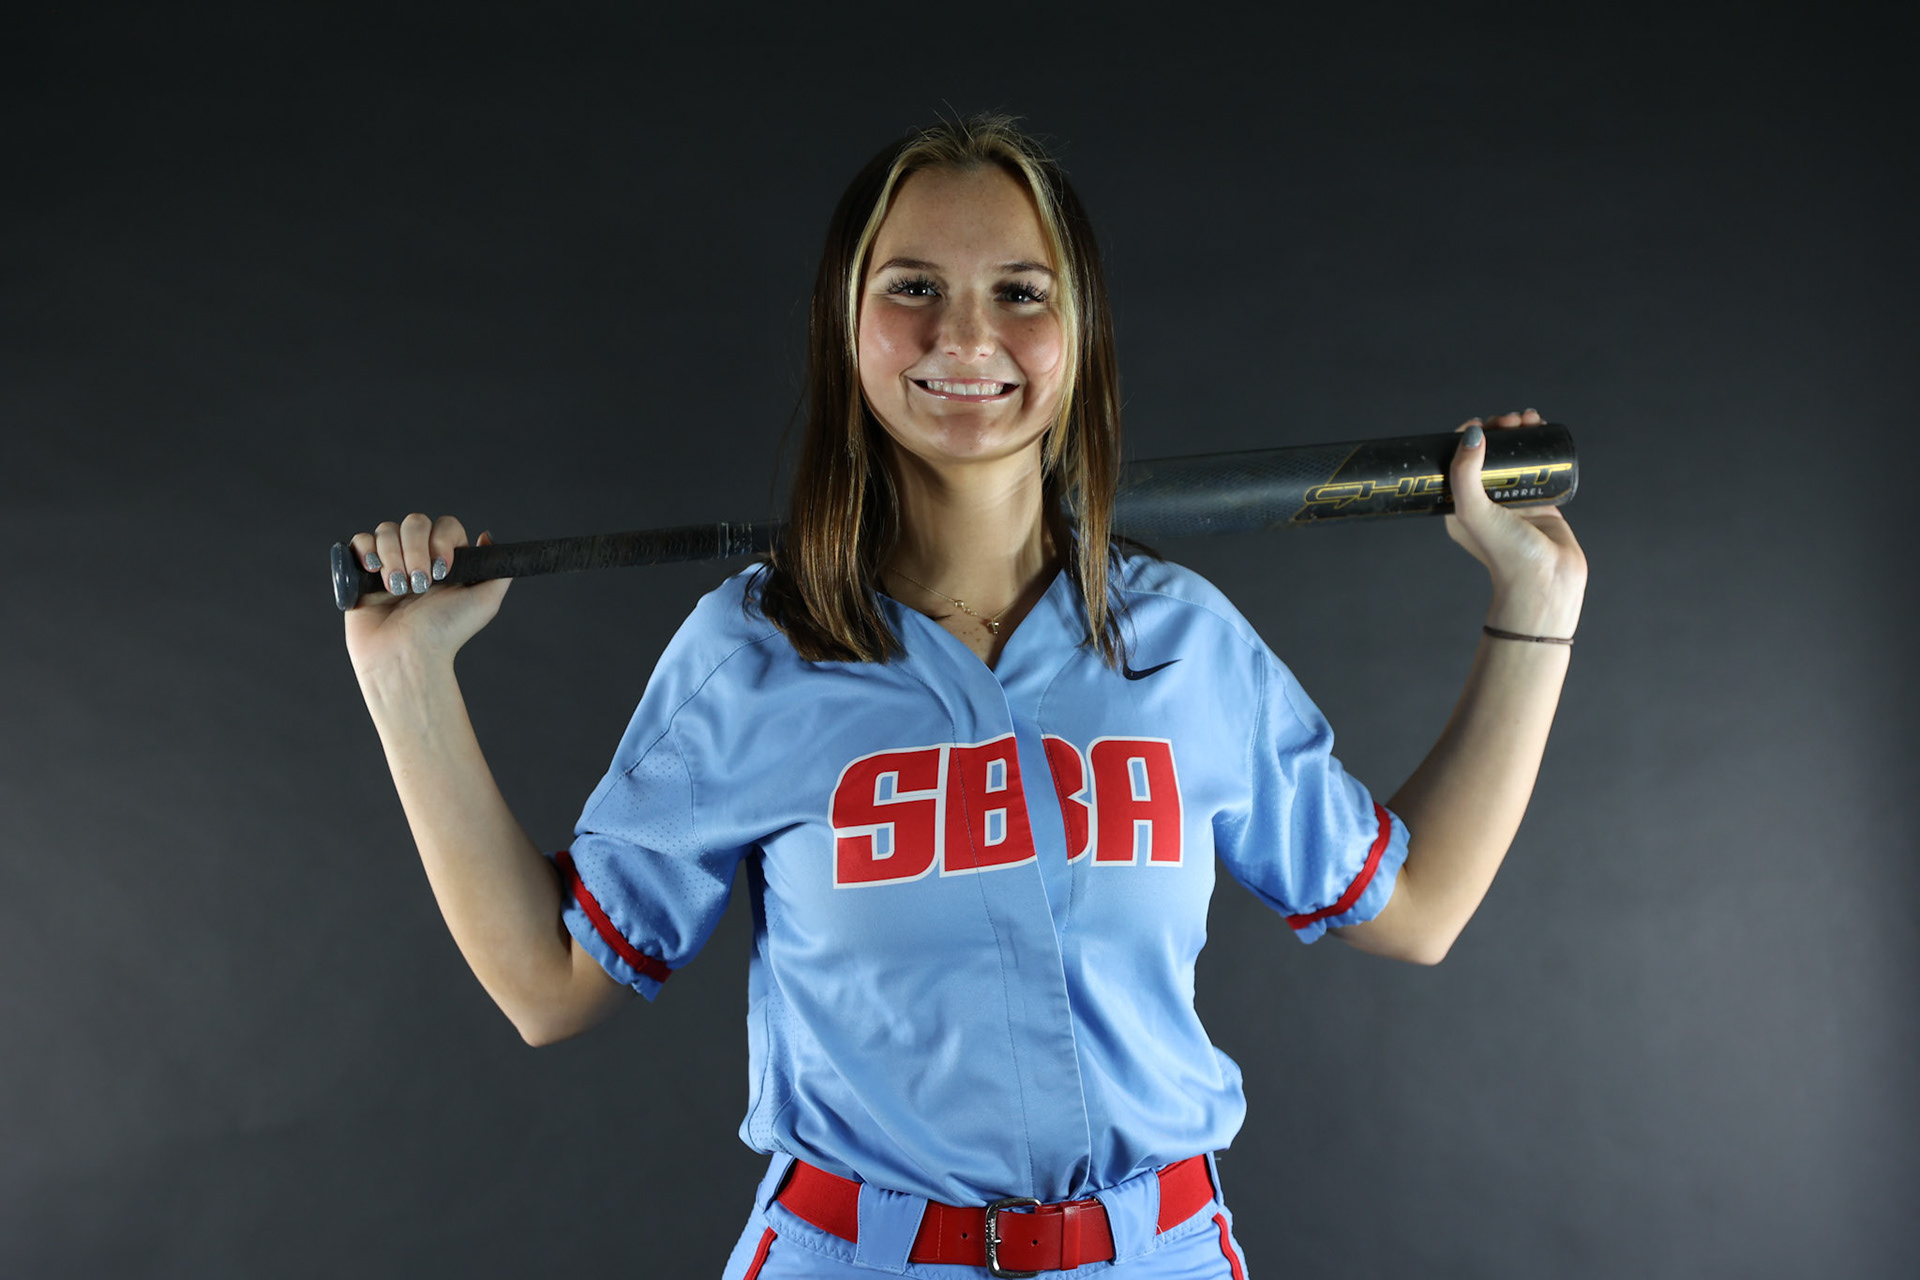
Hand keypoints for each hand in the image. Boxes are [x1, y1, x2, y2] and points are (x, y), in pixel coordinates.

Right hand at [342, 513, 511, 678]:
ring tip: (398, 590)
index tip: (443, 569)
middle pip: (415, 522)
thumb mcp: (485, 601)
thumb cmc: (446, 633)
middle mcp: (419, 558)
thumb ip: (498, 568)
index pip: (445, 525)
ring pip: (387, 530)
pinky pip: (360, 541)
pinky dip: (367, 550)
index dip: (443, 539)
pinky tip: (374, 571)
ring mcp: (390, 564)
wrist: (407, 655)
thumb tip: (486, 536)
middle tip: (419, 584)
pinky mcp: (362, 574)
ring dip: (393, 557)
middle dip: (415, 549)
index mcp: (447, 560)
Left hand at [1445, 409, 1587, 637]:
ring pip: (1513, 457)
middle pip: (1487, 455)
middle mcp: (1484, 503)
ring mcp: (1512, 502)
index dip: (1467, 438)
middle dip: (1498, 431)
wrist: (1547, 580)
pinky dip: (1539, 446)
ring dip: (1519, 434)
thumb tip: (1472, 433)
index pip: (1457, 463)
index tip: (1481, 423)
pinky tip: (1543, 430)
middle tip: (1511, 420)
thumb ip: (1466, 474)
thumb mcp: (1473, 511)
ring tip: (1530, 420)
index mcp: (1460, 507)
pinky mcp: (1540, 502)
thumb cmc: (1506, 553)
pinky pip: (1537, 467)